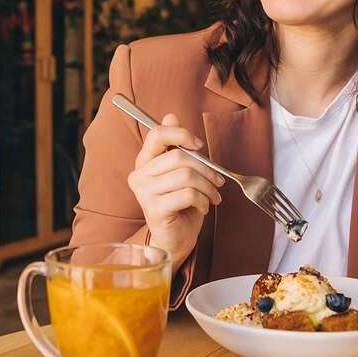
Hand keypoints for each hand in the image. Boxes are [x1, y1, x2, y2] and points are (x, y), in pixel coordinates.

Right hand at [127, 113, 225, 266]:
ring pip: (185, 175)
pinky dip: (203, 200)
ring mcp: (144, 193)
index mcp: (144, 161)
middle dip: (206, 168)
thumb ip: (176, 146)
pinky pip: (187, 194)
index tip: (199, 145)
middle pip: (178, 156)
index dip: (181, 134)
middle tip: (217, 181)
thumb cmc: (180, 205)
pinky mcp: (153, 209)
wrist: (175, 240)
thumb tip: (170, 116)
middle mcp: (139, 175)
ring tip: (213, 196)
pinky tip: (203, 207)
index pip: (157, 134)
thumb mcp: (182, 172)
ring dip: (208, 186)